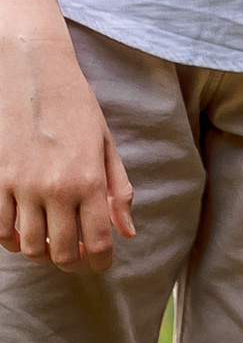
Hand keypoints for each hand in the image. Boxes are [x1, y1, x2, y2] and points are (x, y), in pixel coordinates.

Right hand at [0, 21, 134, 272]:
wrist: (33, 76)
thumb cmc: (77, 107)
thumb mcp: (106, 144)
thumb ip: (119, 189)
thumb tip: (128, 230)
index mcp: (88, 179)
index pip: (96, 240)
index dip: (101, 262)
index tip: (103, 266)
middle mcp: (54, 189)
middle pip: (61, 251)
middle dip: (73, 262)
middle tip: (79, 258)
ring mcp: (21, 188)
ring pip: (28, 246)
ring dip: (42, 254)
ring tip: (54, 245)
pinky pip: (0, 228)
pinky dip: (11, 239)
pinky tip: (24, 233)